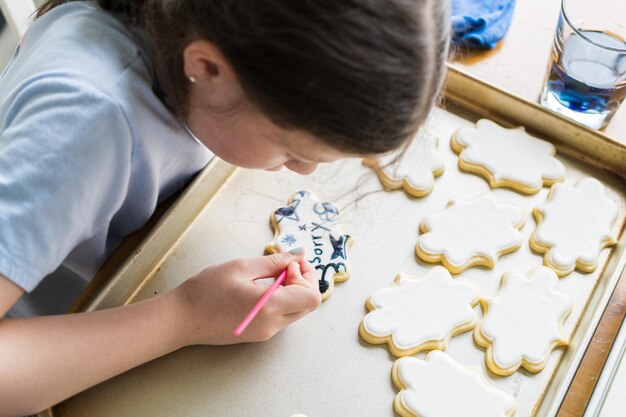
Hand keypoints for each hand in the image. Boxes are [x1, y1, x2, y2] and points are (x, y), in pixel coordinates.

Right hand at [173, 250, 320, 344]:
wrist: (182, 318)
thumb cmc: (206, 290)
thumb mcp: (241, 267)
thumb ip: (274, 262)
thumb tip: (297, 256)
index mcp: (270, 306)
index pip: (312, 296)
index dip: (307, 275)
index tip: (291, 263)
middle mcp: (272, 324)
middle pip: (308, 305)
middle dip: (303, 282)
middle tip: (284, 266)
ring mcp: (266, 333)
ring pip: (296, 311)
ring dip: (292, 291)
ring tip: (269, 276)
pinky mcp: (259, 335)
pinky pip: (282, 317)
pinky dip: (281, 300)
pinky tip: (262, 288)